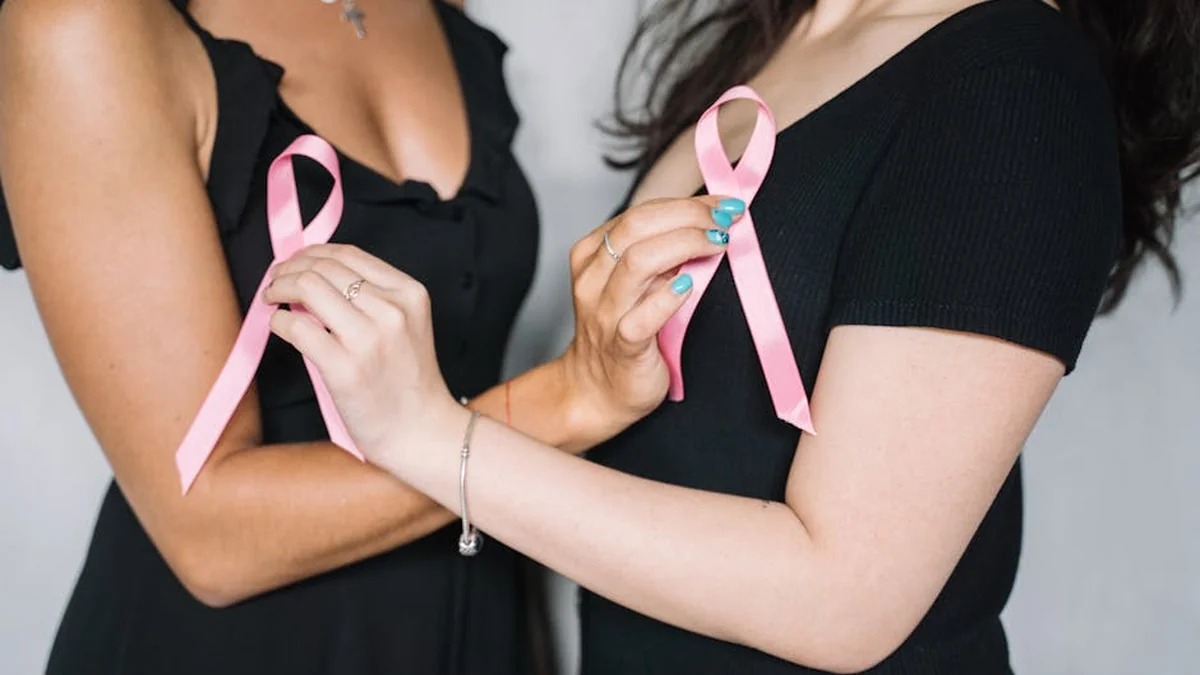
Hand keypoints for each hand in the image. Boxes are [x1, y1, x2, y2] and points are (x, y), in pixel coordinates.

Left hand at [262, 245, 460, 468]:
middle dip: (289, 269)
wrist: (422, 431)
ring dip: (279, 289)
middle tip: (275, 282)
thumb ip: (372, 297)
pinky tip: (280, 327)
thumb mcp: (406, 325)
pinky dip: (279, 322)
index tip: (295, 263)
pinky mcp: (344, 368)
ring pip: (307, 287)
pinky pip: (296, 327)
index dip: (312, 253)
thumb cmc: (408, 382)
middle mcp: (391, 310)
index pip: (348, 254)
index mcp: (409, 293)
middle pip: (323, 268)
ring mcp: (368, 338)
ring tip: (272, 299)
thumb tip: (312, 275)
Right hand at [560, 196, 744, 443]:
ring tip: (719, 244)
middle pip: (637, 226)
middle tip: (727, 220)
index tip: (724, 204)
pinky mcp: (622, 346)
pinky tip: (690, 286)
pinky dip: (668, 297)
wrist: (599, 390)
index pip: (640, 212)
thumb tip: (711, 221)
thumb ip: (661, 253)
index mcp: (593, 254)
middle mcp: (594, 279)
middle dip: (689, 216)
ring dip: (686, 244)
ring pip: (638, 261)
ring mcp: (604, 313)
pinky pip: (641, 318)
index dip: (687, 203)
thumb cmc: (623, 331)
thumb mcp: (636, 283)